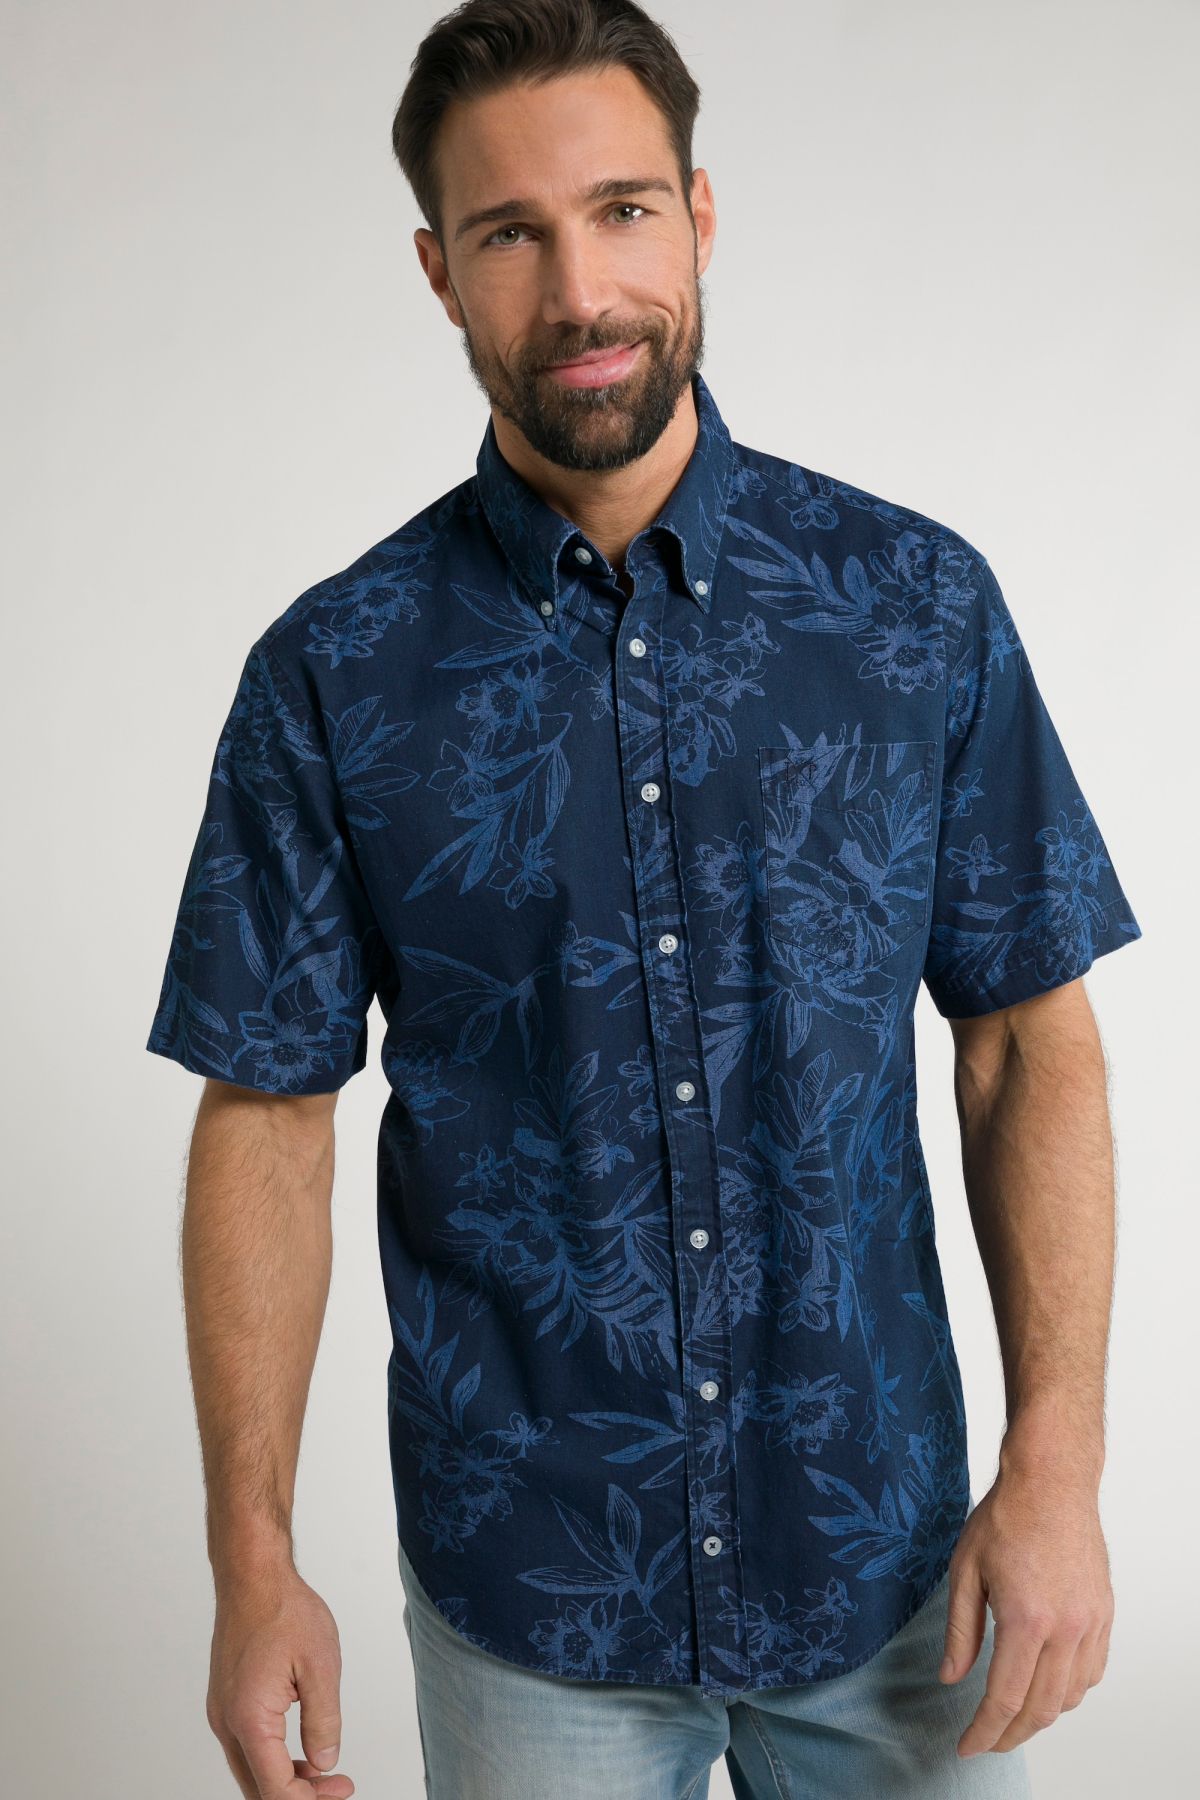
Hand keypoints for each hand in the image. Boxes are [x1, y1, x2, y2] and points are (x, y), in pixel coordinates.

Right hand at [206, 1562, 354, 1796]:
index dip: (309, 1799)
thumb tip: (324, 1763)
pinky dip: (271, 1758)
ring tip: (324, 1773)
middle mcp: (226, 1722)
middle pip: (257, 1787)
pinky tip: (299, 1752)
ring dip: (284, 1778)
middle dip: (298, 1795)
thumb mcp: (320, 1666)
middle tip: (337, 1786)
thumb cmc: (283, 1610)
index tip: (342, 1789)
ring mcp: (221, 1712)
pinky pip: (246, 1746)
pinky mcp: (225, 1701)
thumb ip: (324, 1722)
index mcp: (250, 1719)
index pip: (275, 1789)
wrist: (252, 1576)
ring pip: (249, 1769)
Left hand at [939, 1467, 1113, 1757]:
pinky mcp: (1104, 1614)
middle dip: (1011, 1734)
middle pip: (1040, 1708)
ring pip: (1070, 1697)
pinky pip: (1092, 1673)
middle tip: (987, 1741)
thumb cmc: (1006, 1517)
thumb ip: (961, 1631)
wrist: (1052, 1482)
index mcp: (1026, 1620)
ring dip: (1041, 1716)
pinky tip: (1048, 1688)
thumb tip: (951, 1678)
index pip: (1005, 1699)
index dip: (984, 1732)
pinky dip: (1069, 1692)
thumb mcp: (965, 1570)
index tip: (967, 1747)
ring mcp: (1091, 1623)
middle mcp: (1066, 1629)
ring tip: (1012, 1717)